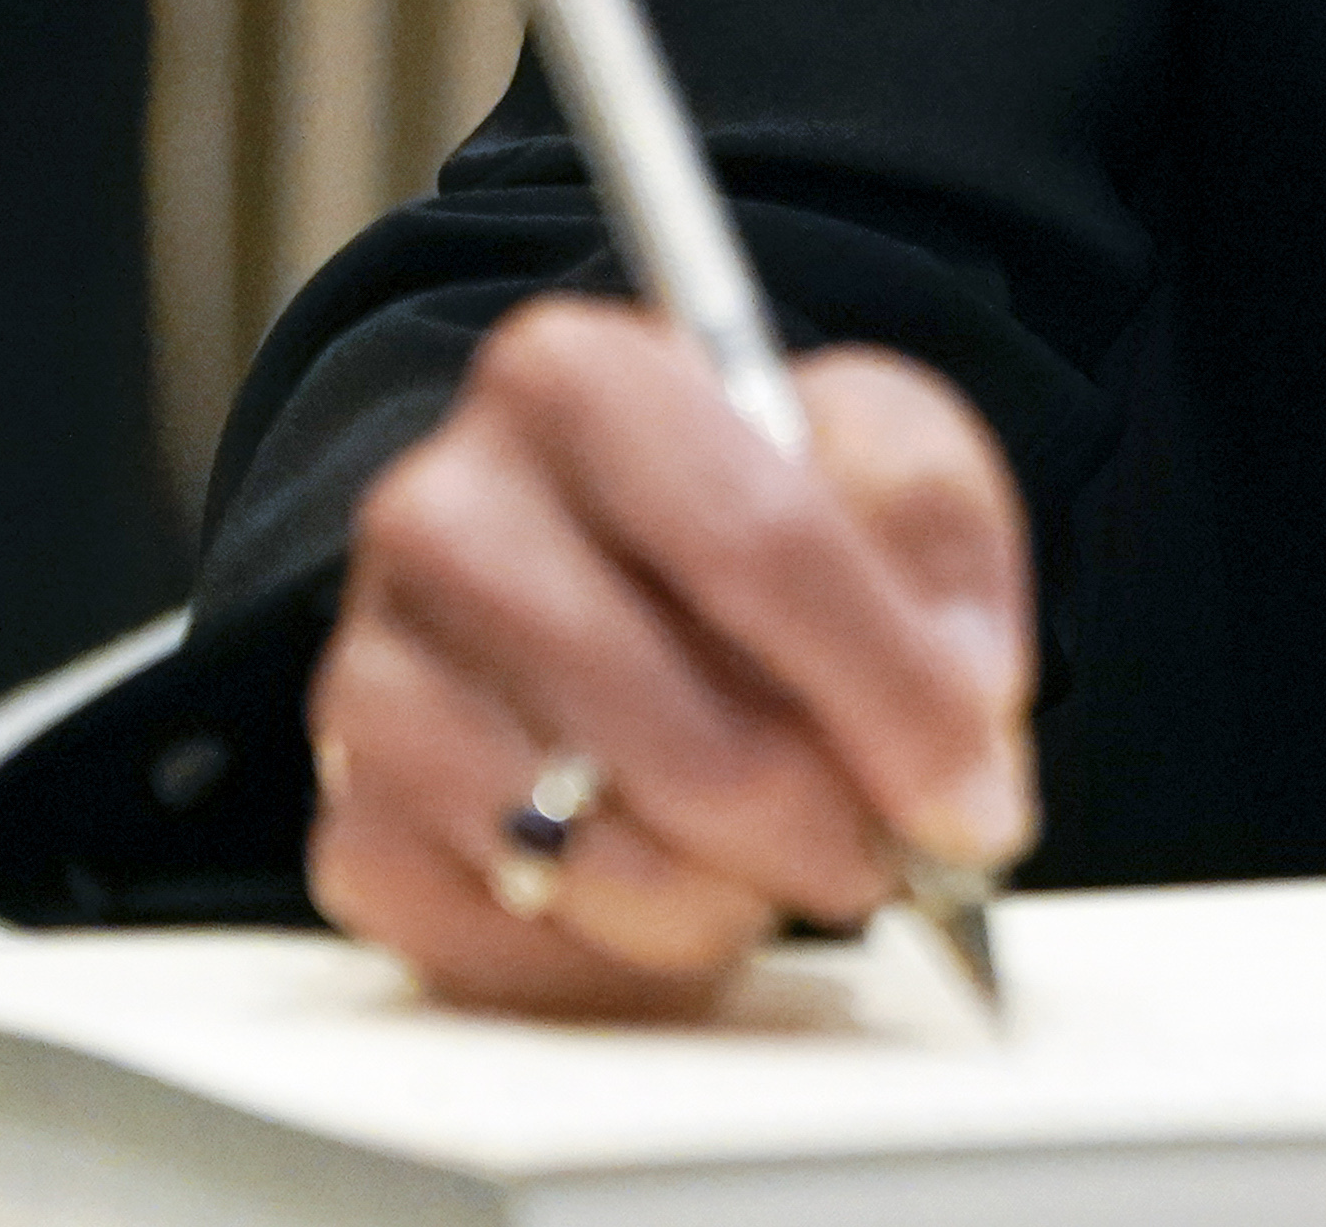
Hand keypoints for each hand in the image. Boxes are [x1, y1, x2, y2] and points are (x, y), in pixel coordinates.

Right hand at [309, 300, 1037, 1016]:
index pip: (758, 543)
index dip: (892, 695)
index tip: (973, 803)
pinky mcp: (352, 819)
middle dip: (819, 823)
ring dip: (723, 893)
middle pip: (677, 729)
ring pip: (586, 852)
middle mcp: (438, 511)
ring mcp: (372, 673)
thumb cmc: (756, 507)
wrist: (617, 576)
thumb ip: (936, 537)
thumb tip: (961, 708)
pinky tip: (667, 886)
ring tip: (773, 856)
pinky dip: (615, 949)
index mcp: (574, 376)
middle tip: (884, 853)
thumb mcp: (878, 449)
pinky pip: (502, 937)